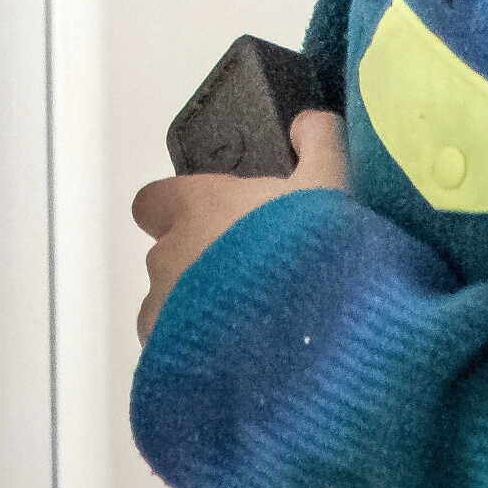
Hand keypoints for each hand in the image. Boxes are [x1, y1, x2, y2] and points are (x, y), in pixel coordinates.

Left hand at [133, 107, 347, 347]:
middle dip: (200, 266)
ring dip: (198, 315)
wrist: (313, 343)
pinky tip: (245, 364)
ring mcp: (162, 315)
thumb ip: (319, 139)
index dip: (180, 210)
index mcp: (195, 207)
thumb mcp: (334, 181)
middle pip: (168, 257)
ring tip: (253, 331)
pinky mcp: (167, 364)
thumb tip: (302, 123)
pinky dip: (201, 358)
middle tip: (257, 279)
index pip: (153, 201)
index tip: (219, 221)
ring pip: (168, 310)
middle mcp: (166, 257)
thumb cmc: (316, 250)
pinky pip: (175, 356)